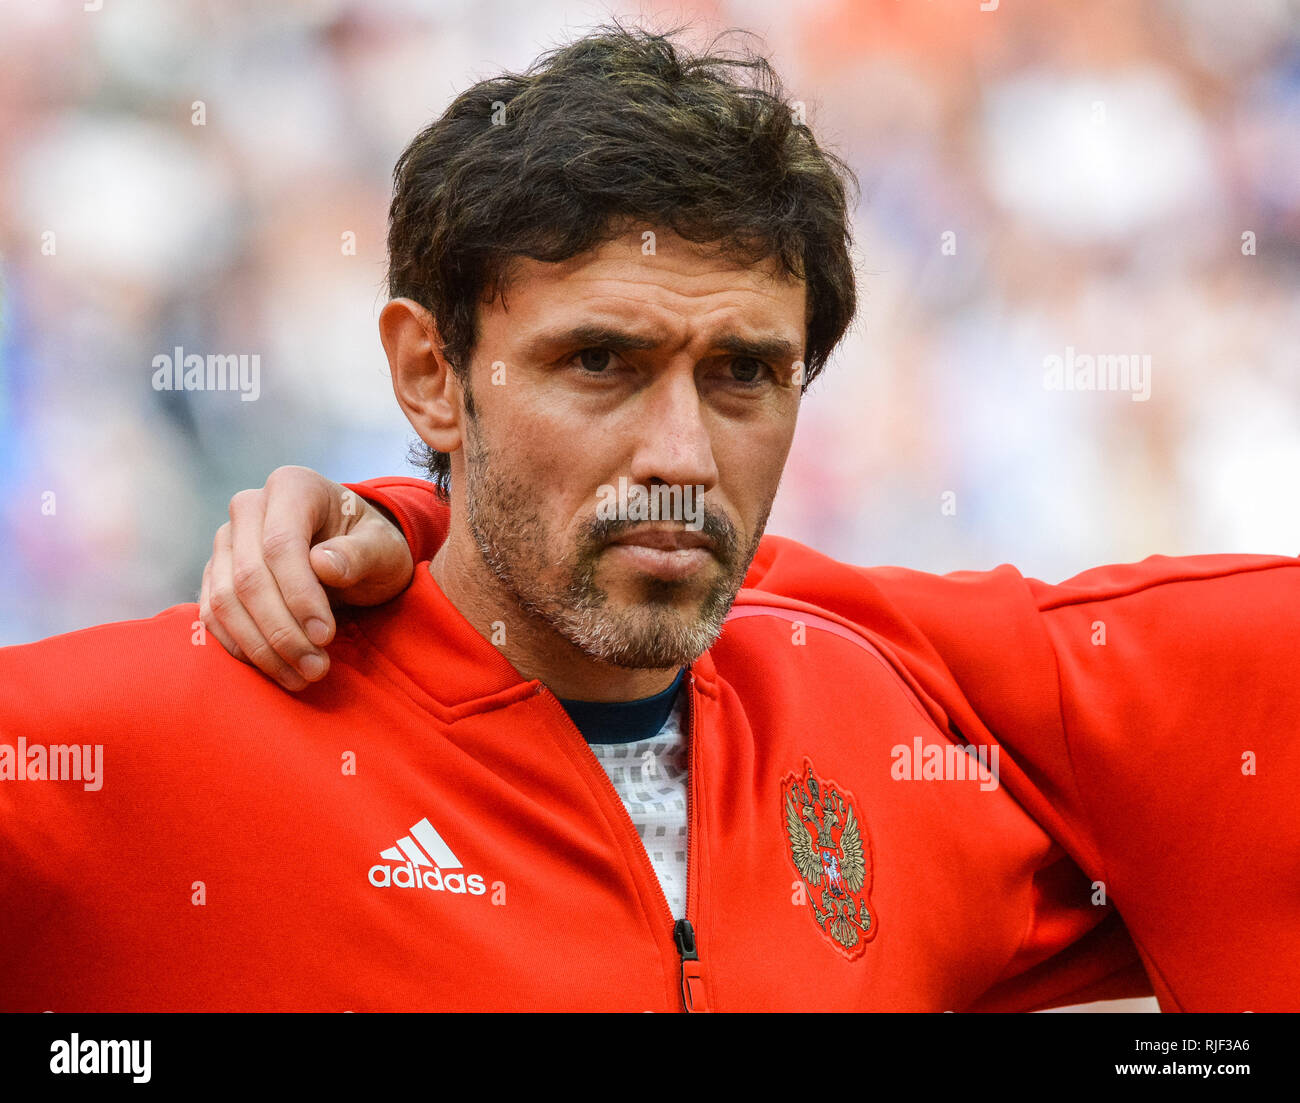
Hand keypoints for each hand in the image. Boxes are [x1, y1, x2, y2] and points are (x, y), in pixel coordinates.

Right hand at [199, 465, 413, 688]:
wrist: (352, 553)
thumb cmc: (371, 546)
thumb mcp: (383, 549)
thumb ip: (359, 554)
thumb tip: (324, 564)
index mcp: (292, 486)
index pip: (280, 545)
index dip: (299, 595)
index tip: (325, 636)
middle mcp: (249, 507)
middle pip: (248, 577)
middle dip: (282, 631)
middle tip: (316, 669)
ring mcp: (226, 541)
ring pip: (224, 601)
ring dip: (260, 647)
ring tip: (301, 677)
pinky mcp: (215, 574)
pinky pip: (212, 615)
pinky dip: (241, 647)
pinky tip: (274, 669)